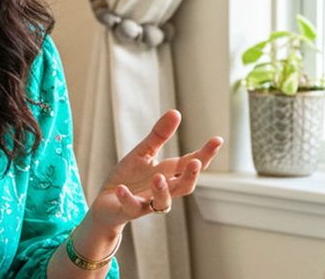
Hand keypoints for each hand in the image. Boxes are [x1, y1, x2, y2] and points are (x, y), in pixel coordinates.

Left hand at [90, 110, 222, 226]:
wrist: (106, 203)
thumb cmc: (129, 178)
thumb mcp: (143, 153)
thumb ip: (159, 135)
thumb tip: (176, 112)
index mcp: (169, 173)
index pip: (191, 164)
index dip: (205, 154)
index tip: (218, 140)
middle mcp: (163, 190)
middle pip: (184, 187)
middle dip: (191, 176)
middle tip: (195, 163)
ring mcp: (147, 202)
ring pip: (162, 203)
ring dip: (161, 191)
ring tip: (157, 178)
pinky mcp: (128, 211)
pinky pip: (131, 207)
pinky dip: (127, 199)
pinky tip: (121, 188)